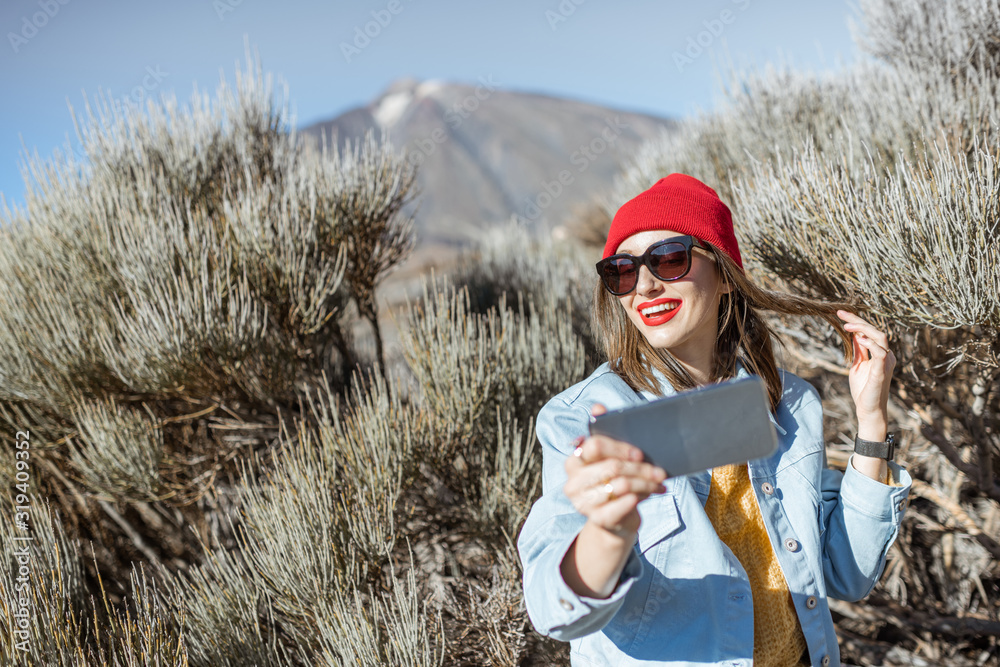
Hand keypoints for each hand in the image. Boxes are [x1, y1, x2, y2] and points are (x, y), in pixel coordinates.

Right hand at [563, 403, 667, 538]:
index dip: (620, 447)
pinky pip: (622, 504)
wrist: (615, 519)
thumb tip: (597, 407)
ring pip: (621, 485)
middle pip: (612, 467)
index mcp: (574, 461)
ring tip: (659, 483)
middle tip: (660, 471)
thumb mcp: (611, 457)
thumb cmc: (614, 482)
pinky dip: (640, 497)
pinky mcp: (596, 519)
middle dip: (640, 468)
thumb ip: (605, 432)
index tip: (640, 453)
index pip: (594, 446)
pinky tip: (652, 493)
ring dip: (646, 483)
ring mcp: (582, 503)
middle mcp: (573, 482)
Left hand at [836, 310, 895, 431]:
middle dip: (858, 320)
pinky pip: (880, 353)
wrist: (867, 409)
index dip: (856, 321)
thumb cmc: (863, 388)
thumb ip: (859, 350)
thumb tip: (855, 335)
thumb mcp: (858, 365)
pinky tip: (860, 339)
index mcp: (880, 353)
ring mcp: (886, 362)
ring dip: (863, 329)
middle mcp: (886, 355)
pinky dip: (871, 344)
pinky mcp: (882, 371)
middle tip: (841, 313)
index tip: (840, 313)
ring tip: (846, 326)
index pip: (869, 332)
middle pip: (875, 330)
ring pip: (880, 337)